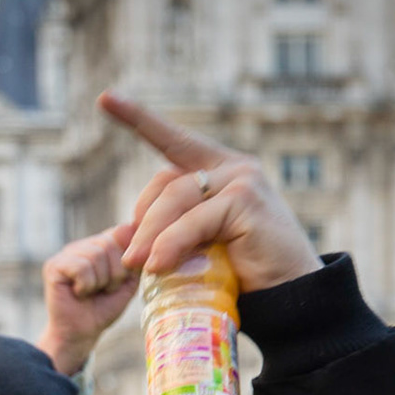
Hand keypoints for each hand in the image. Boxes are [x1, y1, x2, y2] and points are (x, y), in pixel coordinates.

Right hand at [36, 227, 138, 374]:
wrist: (82, 333)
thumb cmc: (104, 308)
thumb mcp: (128, 281)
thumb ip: (133, 255)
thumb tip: (130, 225)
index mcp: (102, 244)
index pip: (122, 231)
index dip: (126, 260)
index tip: (121, 280)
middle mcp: (84, 244)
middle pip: (109, 243)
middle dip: (114, 273)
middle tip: (104, 289)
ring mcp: (67, 253)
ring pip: (95, 255)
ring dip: (99, 281)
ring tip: (91, 292)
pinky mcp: (54, 266)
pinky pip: (80, 267)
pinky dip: (85, 285)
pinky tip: (78, 293)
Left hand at [99, 92, 322, 292]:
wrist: (289, 295)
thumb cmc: (243, 273)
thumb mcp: (199, 245)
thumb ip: (169, 230)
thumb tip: (123, 235)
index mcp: (217, 171)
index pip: (172, 139)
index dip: (138, 118)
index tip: (106, 98)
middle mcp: (231, 167)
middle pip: (165, 182)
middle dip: (142, 221)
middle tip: (130, 260)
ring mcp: (242, 179)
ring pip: (175, 198)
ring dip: (151, 235)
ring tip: (140, 266)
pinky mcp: (246, 199)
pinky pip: (193, 220)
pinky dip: (171, 244)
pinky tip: (159, 265)